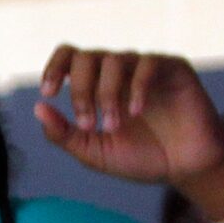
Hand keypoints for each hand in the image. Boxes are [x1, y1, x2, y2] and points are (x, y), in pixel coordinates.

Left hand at [35, 47, 223, 188]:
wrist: (185, 166)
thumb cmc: (140, 157)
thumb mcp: (93, 151)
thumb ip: (63, 133)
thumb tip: (38, 107)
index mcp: (96, 85)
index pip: (70, 56)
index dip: (55, 67)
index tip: (49, 92)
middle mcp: (119, 71)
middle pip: (87, 57)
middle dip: (81, 91)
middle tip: (87, 123)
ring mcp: (146, 67)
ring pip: (114, 60)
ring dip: (106, 95)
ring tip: (113, 126)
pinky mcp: (173, 68)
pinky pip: (147, 64)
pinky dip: (135, 88)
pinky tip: (135, 113)